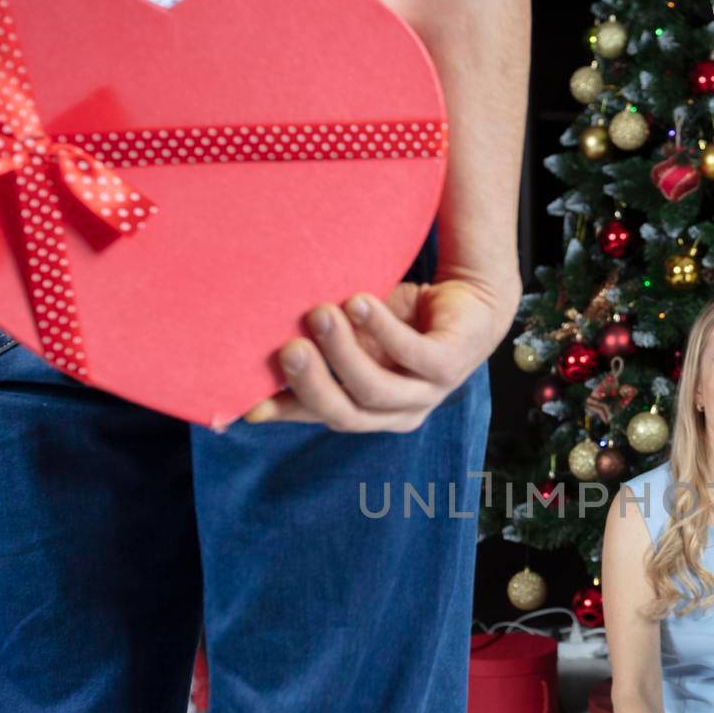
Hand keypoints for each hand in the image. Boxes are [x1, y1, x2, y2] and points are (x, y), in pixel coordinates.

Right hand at [243, 276, 516, 431]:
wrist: (469, 297)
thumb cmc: (402, 320)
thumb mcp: (354, 337)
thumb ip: (318, 346)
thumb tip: (252, 341)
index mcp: (368, 410)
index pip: (319, 415)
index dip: (282, 413)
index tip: (244, 404)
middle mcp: (397, 412)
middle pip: (346, 414)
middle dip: (312, 385)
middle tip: (287, 349)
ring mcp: (427, 393)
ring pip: (376, 389)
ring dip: (344, 352)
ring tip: (322, 312)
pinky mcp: (451, 365)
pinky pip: (413, 354)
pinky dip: (383, 329)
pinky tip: (360, 302)